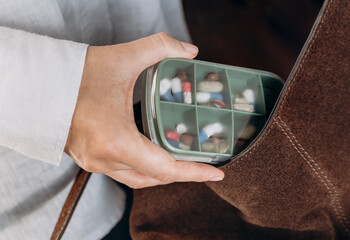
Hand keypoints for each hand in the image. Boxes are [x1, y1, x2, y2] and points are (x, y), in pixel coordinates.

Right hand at [65, 33, 223, 188]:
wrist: (40, 83)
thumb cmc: (76, 75)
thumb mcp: (123, 58)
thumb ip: (160, 48)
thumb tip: (190, 51)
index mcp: (116, 141)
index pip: (165, 169)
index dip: (194, 173)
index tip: (216, 172)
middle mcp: (105, 159)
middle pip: (154, 177)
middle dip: (181, 172)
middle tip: (203, 163)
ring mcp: (94, 162)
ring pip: (137, 177)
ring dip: (161, 171)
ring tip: (182, 159)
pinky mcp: (88, 158)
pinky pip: (122, 170)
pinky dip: (142, 166)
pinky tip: (152, 153)